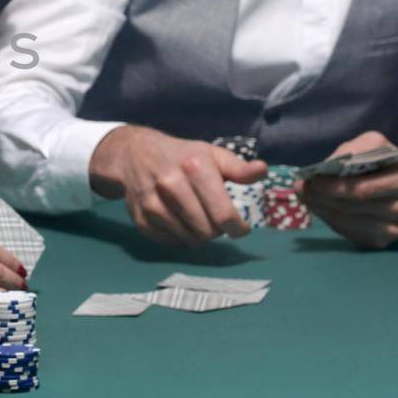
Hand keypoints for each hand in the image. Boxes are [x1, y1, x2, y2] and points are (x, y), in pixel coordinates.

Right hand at [89, 126, 266, 245]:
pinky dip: (180, 238)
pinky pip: (171, 242)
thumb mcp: (212, 154)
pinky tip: (181, 222)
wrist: (134, 154)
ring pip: (189, 240)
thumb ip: (239, 168)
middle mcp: (171, 185)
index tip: (241, 228)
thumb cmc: (181, 155)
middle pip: (207, 231)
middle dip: (218, 231)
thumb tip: (263, 171)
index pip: (223, 214)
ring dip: (200, 236)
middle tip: (216, 220)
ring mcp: (153, 204)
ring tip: (199, 220)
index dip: (238, 228)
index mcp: (195, 168)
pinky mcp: (141, 219)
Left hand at [301, 131, 397, 248]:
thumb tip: (323, 169)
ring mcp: (397, 229)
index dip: (331, 184)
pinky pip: (348, 233)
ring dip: (321, 208)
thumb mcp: (373, 145)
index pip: (363, 188)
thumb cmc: (384, 162)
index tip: (309, 179)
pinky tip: (322, 207)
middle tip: (300, 188)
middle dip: (321, 196)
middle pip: (352, 206)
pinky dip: (330, 220)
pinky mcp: (383, 242)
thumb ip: (350, 152)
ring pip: (347, 221)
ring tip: (306, 196)